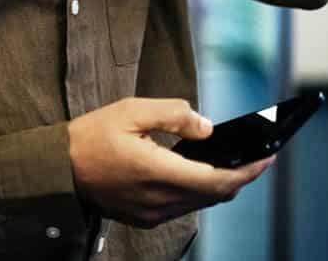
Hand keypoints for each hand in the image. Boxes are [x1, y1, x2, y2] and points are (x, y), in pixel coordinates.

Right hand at [68, 98, 272, 228]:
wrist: (58, 169)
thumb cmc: (92, 136)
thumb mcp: (131, 111)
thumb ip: (173, 115)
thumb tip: (208, 127)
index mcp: (159, 173)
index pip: (219, 180)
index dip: (249, 170)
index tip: (268, 156)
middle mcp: (160, 201)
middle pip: (216, 194)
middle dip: (240, 175)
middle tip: (255, 155)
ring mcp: (153, 213)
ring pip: (201, 202)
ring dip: (219, 183)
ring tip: (231, 160)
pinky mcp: (145, 218)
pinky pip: (183, 207)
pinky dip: (198, 190)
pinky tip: (197, 171)